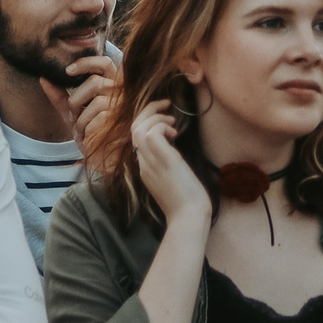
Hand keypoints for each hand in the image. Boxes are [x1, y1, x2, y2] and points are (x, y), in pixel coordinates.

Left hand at [40, 55, 120, 147]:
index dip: (87, 63)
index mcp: (112, 85)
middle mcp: (121, 93)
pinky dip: (86, 128)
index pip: (104, 63)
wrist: (101, 158)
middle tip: (74, 115)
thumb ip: (60, 95)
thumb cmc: (90, 133)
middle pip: (95, 82)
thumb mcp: (72, 112)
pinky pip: (96, 117)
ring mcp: (123, 107)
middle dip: (76, 100)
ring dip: (80, 119)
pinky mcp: (122, 122)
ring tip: (82, 129)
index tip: (67, 71)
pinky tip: (88, 137)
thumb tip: (43, 78)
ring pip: (95, 102)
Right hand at [129, 98, 209, 228]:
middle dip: (148, 112)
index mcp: (146, 168)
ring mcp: (149, 161)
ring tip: (173, 122)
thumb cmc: (188, 202)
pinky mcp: (161, 159)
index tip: (166, 119)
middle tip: (166, 105)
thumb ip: (169, 165)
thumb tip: (174, 148)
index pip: (137, 138)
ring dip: (155, 116)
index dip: (148, 123)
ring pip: (138, 127)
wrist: (189, 217)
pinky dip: (162, 125)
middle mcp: (143, 163)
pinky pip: (151, 132)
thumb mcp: (174, 180)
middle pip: (134, 128)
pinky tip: (175, 134)